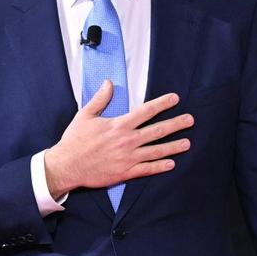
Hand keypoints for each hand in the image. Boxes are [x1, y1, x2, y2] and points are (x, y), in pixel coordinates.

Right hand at [44, 81, 192, 197]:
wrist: (66, 166)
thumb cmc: (75, 140)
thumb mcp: (85, 115)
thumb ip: (100, 99)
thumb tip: (108, 82)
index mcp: (118, 125)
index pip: (145, 111)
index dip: (162, 104)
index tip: (175, 98)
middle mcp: (127, 141)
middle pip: (157, 131)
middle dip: (176, 124)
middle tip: (190, 120)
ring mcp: (127, 158)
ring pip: (156, 151)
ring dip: (173, 146)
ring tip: (187, 142)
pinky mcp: (125, 173)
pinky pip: (147, 169)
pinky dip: (160, 166)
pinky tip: (172, 163)